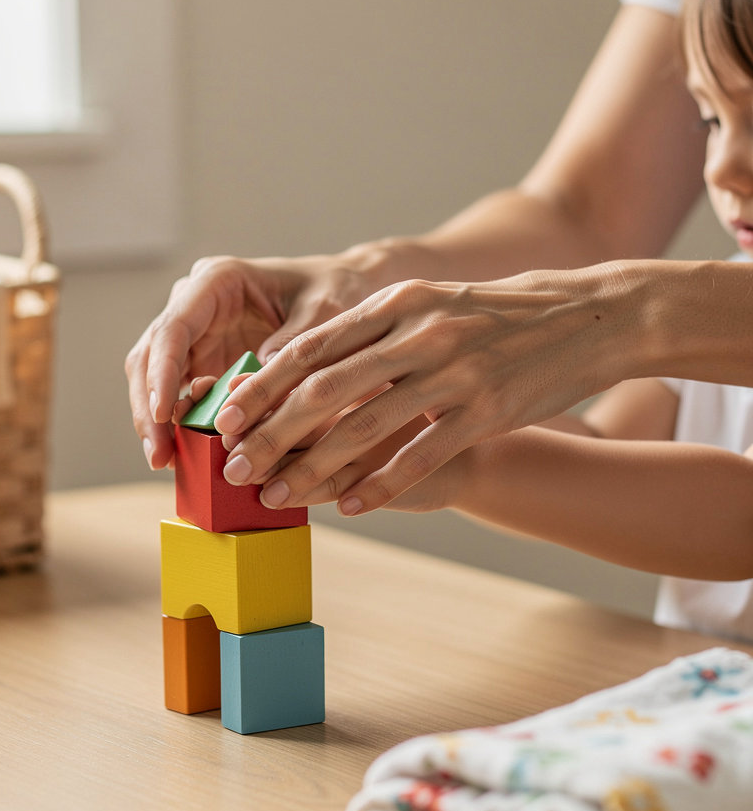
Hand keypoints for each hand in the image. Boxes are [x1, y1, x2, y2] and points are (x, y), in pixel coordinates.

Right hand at [125, 248, 393, 469]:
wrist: (346, 292)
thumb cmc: (335, 291)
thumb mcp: (323, 313)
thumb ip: (289, 349)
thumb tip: (246, 392)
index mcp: (217, 281)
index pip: (173, 329)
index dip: (162, 374)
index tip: (164, 415)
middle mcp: (196, 307)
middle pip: (150, 358)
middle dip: (150, 408)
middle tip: (158, 454)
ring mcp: (196, 338)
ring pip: (156, 381)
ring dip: (157, 423)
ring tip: (165, 461)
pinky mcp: (205, 365)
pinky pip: (181, 398)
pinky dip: (181, 427)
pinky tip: (185, 456)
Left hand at [215, 264, 630, 513]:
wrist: (586, 318)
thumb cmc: (492, 318)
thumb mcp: (427, 308)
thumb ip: (370, 336)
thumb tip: (302, 371)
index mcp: (394, 303)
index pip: (310, 348)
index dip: (261, 387)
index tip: (224, 418)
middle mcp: (417, 332)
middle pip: (325, 390)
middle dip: (271, 434)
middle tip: (235, 467)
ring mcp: (453, 370)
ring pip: (365, 428)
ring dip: (312, 468)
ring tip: (277, 496)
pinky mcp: (485, 408)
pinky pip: (420, 454)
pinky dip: (379, 485)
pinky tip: (349, 507)